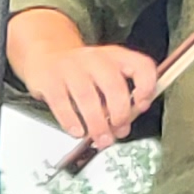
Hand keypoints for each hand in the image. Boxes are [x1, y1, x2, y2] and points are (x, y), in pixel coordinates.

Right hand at [17, 38, 159, 147]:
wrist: (47, 55)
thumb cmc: (84, 71)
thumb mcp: (108, 75)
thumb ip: (120, 98)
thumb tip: (123, 127)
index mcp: (117, 57)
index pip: (141, 66)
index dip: (146, 87)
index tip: (142, 106)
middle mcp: (95, 59)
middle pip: (114, 86)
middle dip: (120, 113)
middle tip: (119, 130)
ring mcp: (71, 67)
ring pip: (87, 97)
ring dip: (97, 124)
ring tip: (101, 138)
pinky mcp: (49, 79)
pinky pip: (61, 103)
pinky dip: (71, 121)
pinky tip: (78, 131)